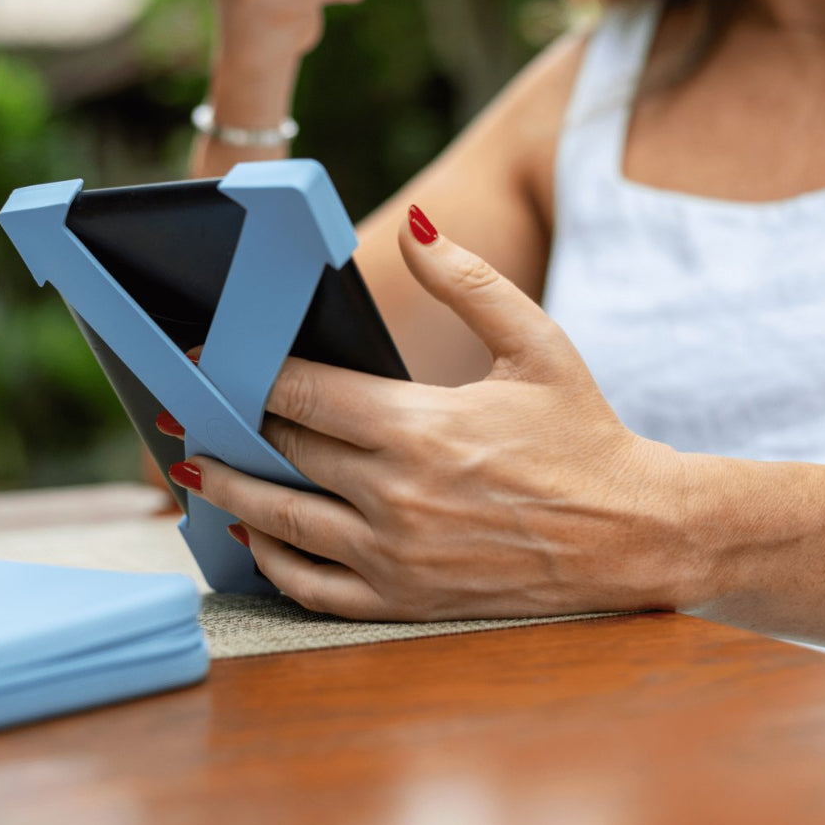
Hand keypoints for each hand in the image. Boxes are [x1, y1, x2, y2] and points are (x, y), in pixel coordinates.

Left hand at [165, 207, 705, 620]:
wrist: (633, 533)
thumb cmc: (584, 435)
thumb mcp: (537, 344)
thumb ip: (468, 282)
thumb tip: (416, 226)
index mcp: (418, 426)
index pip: (300, 392)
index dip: (242, 371)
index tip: (204, 357)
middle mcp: (395, 495)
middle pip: (283, 449)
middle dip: (233, 423)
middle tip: (191, 405)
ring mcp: (396, 555)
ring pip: (280, 521)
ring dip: (228, 490)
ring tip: (193, 466)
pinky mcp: (406, 598)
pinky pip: (313, 589)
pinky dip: (272, 562)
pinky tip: (254, 537)